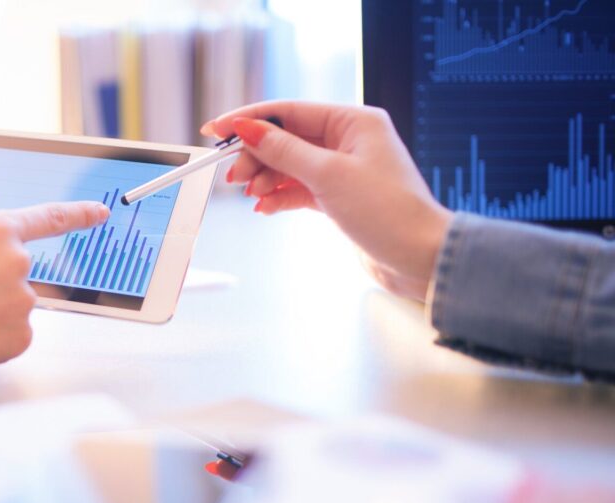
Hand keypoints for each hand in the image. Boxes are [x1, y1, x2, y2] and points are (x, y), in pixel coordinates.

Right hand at [201, 102, 454, 300]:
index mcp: (354, 121)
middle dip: (256, 155)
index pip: (290, 111)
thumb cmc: (389, 212)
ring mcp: (342, 169)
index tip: (218, 128)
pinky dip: (278, 197)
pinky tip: (264, 207)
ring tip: (250, 194)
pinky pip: (297, 189)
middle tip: (233, 175)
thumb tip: (249, 129)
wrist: (418, 258)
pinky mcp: (338, 197)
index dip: (251, 119)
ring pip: (289, 165)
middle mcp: (348, 140)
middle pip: (286, 138)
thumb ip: (284, 151)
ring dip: (265, 178)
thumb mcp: (329, 175)